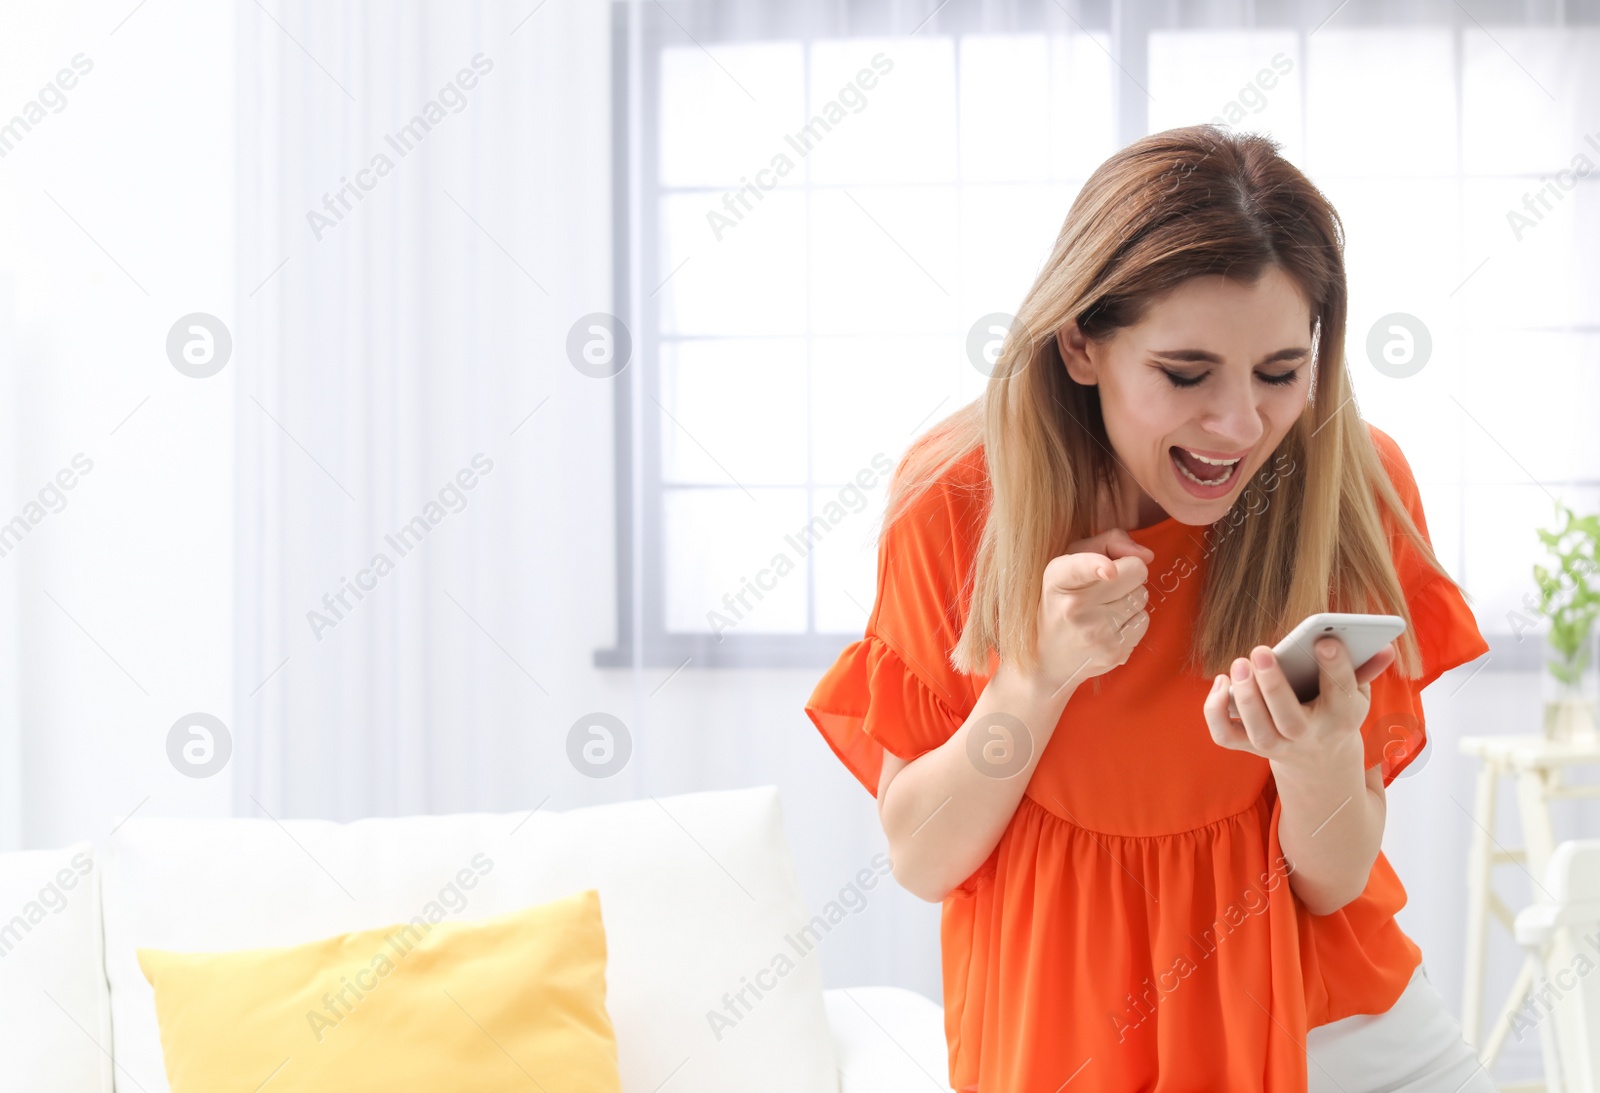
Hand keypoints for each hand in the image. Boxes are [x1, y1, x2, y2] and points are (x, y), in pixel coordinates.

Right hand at [1033, 529, 1154, 696]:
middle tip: (1109, 585)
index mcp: (1058, 579)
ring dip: (1130, 597)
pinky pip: (1144, 620)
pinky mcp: (1114, 652)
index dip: (1097, 565)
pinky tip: (1110, 626)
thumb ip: (1107, 542)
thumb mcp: (1070, 561)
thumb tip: (1146, 554)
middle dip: (1129, 572)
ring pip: (1142, 595)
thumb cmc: (1062, 601)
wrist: (1045, 660)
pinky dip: (1132, 620)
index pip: (1080, 567)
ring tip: (1104, 608)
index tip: (1109, 571)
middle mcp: (1074, 608)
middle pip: (1135, 571)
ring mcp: (1096, 633)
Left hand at [1201, 636, 1396, 768]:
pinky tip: (1221, 682)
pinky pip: (1226, 736)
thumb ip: (1365, 668)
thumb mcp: (1356, 693)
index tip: (1324, 641)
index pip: (1340, 694)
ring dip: (1245, 696)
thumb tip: (1384, 644)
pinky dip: (1215, 712)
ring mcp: (1277, 745)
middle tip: (1260, 650)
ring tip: (1239, 663)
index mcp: (1342, 718)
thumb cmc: (1336, 713)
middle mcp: (1308, 736)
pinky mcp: (1249, 747)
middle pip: (1290, 719)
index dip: (1334, 668)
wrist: (1320, 762)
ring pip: (1258, 730)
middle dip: (1273, 685)